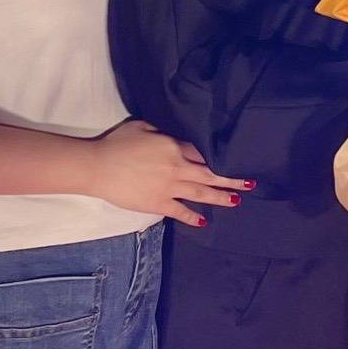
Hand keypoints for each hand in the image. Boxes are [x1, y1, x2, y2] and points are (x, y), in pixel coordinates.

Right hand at [86, 119, 246, 224]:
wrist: (98, 167)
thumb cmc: (118, 143)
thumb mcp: (144, 126)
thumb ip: (164, 132)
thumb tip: (176, 136)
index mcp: (174, 146)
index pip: (203, 152)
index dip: (219, 156)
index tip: (236, 158)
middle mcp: (177, 168)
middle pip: (210, 174)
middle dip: (232, 179)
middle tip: (250, 183)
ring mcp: (168, 188)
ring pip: (201, 194)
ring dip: (221, 198)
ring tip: (237, 201)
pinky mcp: (157, 203)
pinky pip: (179, 211)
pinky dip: (192, 217)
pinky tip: (204, 222)